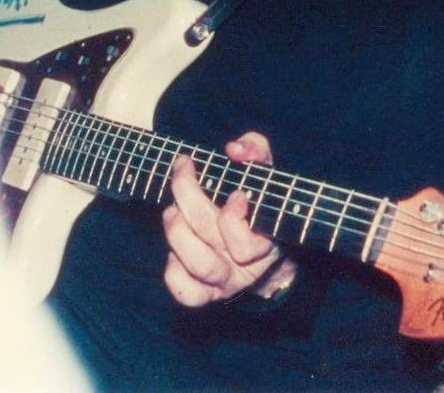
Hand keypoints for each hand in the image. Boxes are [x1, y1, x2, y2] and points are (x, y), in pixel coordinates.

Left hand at [162, 131, 296, 306]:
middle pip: (211, 241)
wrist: (272, 251)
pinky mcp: (208, 293)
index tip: (237, 194)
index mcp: (266, 243)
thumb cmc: (264, 200)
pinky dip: (175, 273)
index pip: (246, 247)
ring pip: (197, 266)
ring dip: (178, 234)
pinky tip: (175, 251)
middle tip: (183, 171)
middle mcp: (245, 266)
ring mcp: (226, 281)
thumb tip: (234, 149)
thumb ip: (256, 149)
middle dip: (191, 199)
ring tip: (172, 209)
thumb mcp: (266, 169)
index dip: (233, 221)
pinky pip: (187, 294)